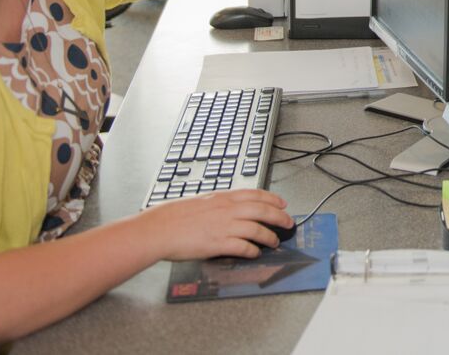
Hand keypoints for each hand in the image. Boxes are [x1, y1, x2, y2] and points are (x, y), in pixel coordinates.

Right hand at [137, 189, 293, 260]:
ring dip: (269, 237)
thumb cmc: (173, 216)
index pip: (255, 194)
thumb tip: (227, 209)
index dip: (272, 199)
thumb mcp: (200, 201)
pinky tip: (255, 253)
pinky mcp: (218, 243)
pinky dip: (252, 250)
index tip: (282, 203)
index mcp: (222, 198)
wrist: (159, 229)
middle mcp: (226, 210)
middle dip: (279, 217)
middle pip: (262, 210)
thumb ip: (217, 204)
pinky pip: (243, 247)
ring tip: (275, 242)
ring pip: (257, 229)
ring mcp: (224, 226)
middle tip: (289, 223)